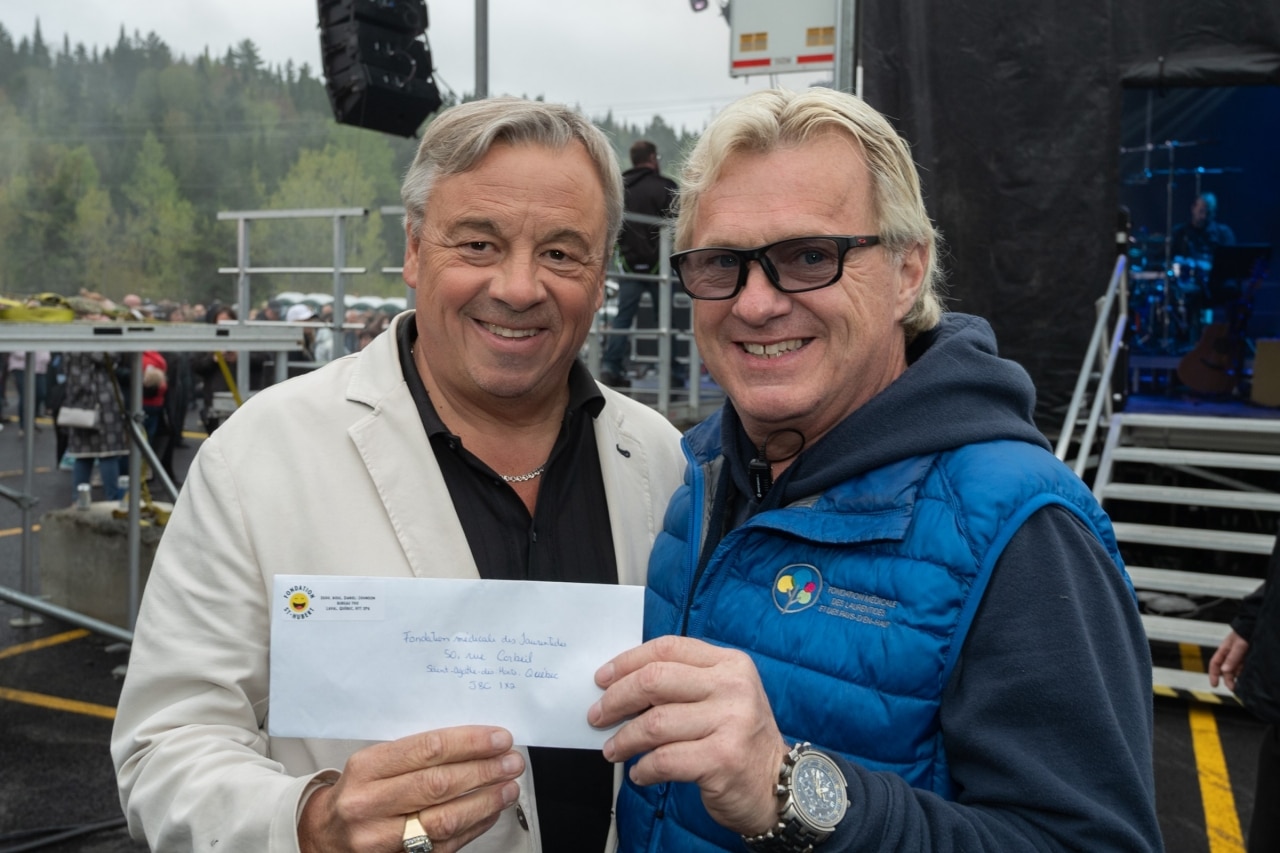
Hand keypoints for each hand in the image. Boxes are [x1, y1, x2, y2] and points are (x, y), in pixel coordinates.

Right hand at [298, 725, 523, 851]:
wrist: (324, 835)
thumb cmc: (360, 790)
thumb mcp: (374, 763)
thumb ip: (417, 752)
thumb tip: (477, 741)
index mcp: (366, 768)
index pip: (426, 750)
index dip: (469, 743)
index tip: (499, 737)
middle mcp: (369, 804)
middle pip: (438, 784)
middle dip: (483, 770)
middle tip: (512, 761)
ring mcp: (381, 839)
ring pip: (445, 819)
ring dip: (486, 801)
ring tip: (509, 786)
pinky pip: (447, 844)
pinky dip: (475, 826)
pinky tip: (491, 810)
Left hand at [588, 635, 789, 835]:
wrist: (779, 785)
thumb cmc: (739, 739)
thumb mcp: (721, 697)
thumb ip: (683, 683)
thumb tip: (621, 686)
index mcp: (730, 664)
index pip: (668, 648)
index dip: (627, 661)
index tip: (603, 679)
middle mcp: (733, 687)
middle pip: (655, 680)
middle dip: (617, 699)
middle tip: (598, 716)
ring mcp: (730, 722)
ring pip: (655, 723)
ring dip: (624, 739)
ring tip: (614, 750)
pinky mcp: (722, 759)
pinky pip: (664, 759)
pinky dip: (643, 768)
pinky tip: (640, 772)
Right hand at [1208, 630, 1249, 690]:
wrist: (1254, 627)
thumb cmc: (1244, 633)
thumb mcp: (1238, 646)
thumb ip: (1232, 658)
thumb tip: (1224, 671)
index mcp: (1223, 650)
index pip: (1215, 664)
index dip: (1213, 675)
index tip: (1214, 685)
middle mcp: (1230, 654)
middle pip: (1226, 670)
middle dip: (1228, 679)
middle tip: (1233, 688)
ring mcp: (1239, 656)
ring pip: (1235, 670)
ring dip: (1237, 677)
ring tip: (1241, 685)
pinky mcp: (1247, 658)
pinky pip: (1243, 668)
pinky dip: (1243, 673)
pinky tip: (1246, 678)